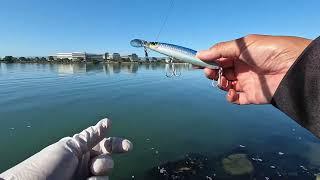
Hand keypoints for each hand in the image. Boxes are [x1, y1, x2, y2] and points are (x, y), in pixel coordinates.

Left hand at [0, 118, 132, 179]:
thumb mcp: (69, 148)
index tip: (128, 147)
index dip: (117, 144)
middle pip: (107, 160)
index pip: (103, 144)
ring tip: (87, 177)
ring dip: (99, 174)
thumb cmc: (45, 167)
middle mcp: (83, 164)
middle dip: (106, 162)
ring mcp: (84, 178)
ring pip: (105, 175)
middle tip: (97, 166)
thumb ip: (90, 137)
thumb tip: (107, 122)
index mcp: (79, 150)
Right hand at [196, 34, 311, 103]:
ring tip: (224, 82)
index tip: (199, 63)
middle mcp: (243, 68)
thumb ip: (220, 50)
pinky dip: (230, 97)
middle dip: (213, 73)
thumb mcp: (242, 45)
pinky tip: (231, 92)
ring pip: (226, 86)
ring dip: (220, 84)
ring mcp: (247, 82)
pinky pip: (236, 99)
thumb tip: (200, 54)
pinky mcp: (252, 95)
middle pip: (221, 72)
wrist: (291, 67)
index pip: (220, 58)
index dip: (210, 61)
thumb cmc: (270, 50)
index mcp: (240, 54)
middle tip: (211, 72)